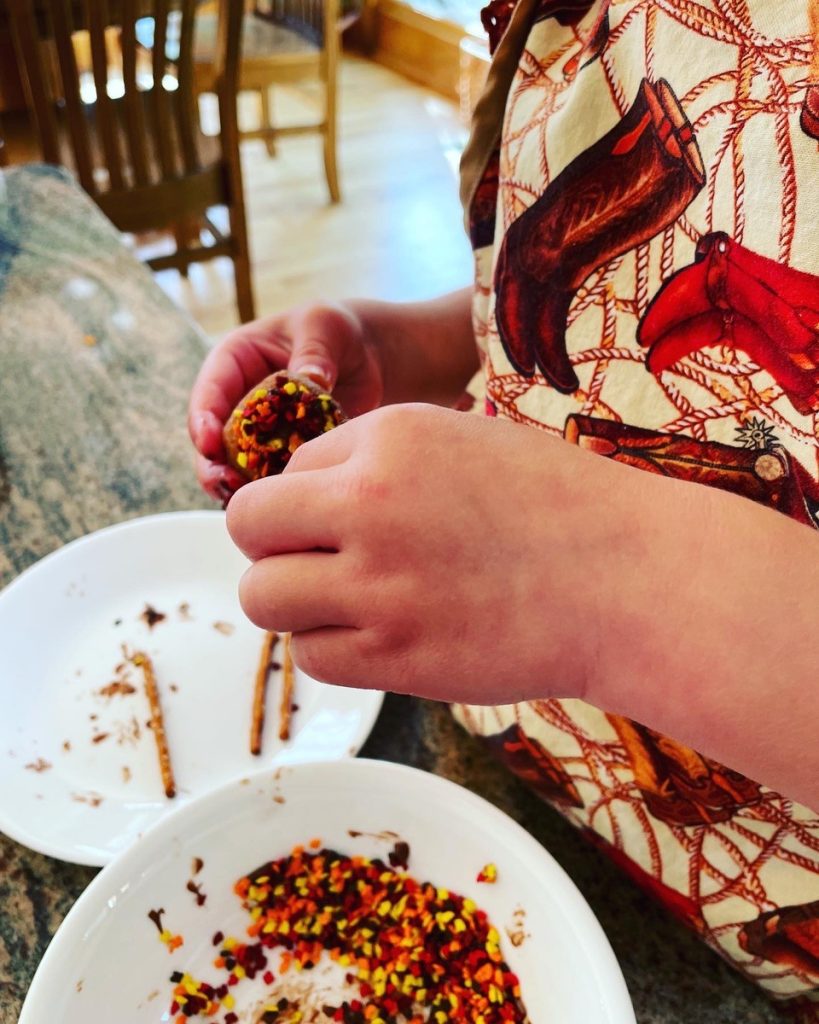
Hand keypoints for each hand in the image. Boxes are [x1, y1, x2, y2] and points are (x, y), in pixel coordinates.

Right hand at [188, 303, 383, 500]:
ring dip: (237, 487)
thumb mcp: (324, 327)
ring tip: (246, 505)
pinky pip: (266, 477)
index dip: (203, 420)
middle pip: (212, 438)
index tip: (209, 444)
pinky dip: (269, 494)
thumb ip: (314, 352)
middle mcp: (236, 398)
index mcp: (234, 360)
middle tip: (226, 485)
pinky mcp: (279, 453)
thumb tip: (310, 379)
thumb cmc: (336, 331)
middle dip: (213, 464)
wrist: (366, 357)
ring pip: (234, 465)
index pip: (209, 392)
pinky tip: (278, 509)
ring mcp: (256, 430)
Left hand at [225, 404, 652, 703]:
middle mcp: (369, 505)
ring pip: (263, 598)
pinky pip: (310, 656)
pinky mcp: (396, 658)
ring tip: (342, 602)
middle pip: (247, 527)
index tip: (349, 518)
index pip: (289, 466)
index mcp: (389, 438)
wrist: (627, 580)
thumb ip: (378, 460)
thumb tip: (305, 493)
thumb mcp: (462, 441)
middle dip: (271, 544)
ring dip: (291, 600)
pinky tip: (376, 636)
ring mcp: (378, 586)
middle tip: (314, 559)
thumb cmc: (556, 506)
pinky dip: (330, 648)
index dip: (312, 495)